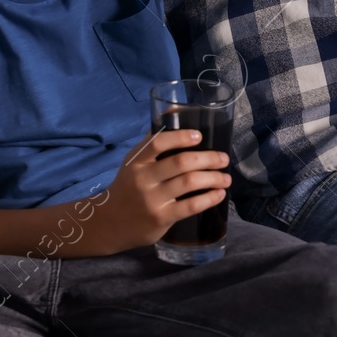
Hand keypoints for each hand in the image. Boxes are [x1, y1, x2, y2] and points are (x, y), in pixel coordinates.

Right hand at [97, 128, 231, 250]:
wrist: (110, 223)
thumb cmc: (128, 186)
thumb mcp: (133, 162)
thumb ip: (152, 142)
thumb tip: (173, 112)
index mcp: (137, 160)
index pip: (158, 142)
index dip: (181, 137)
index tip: (199, 136)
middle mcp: (143, 178)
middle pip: (181, 162)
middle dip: (209, 159)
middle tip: (224, 159)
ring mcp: (152, 199)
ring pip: (189, 182)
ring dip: (214, 178)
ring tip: (226, 178)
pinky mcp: (161, 218)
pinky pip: (190, 206)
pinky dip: (209, 198)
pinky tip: (219, 194)